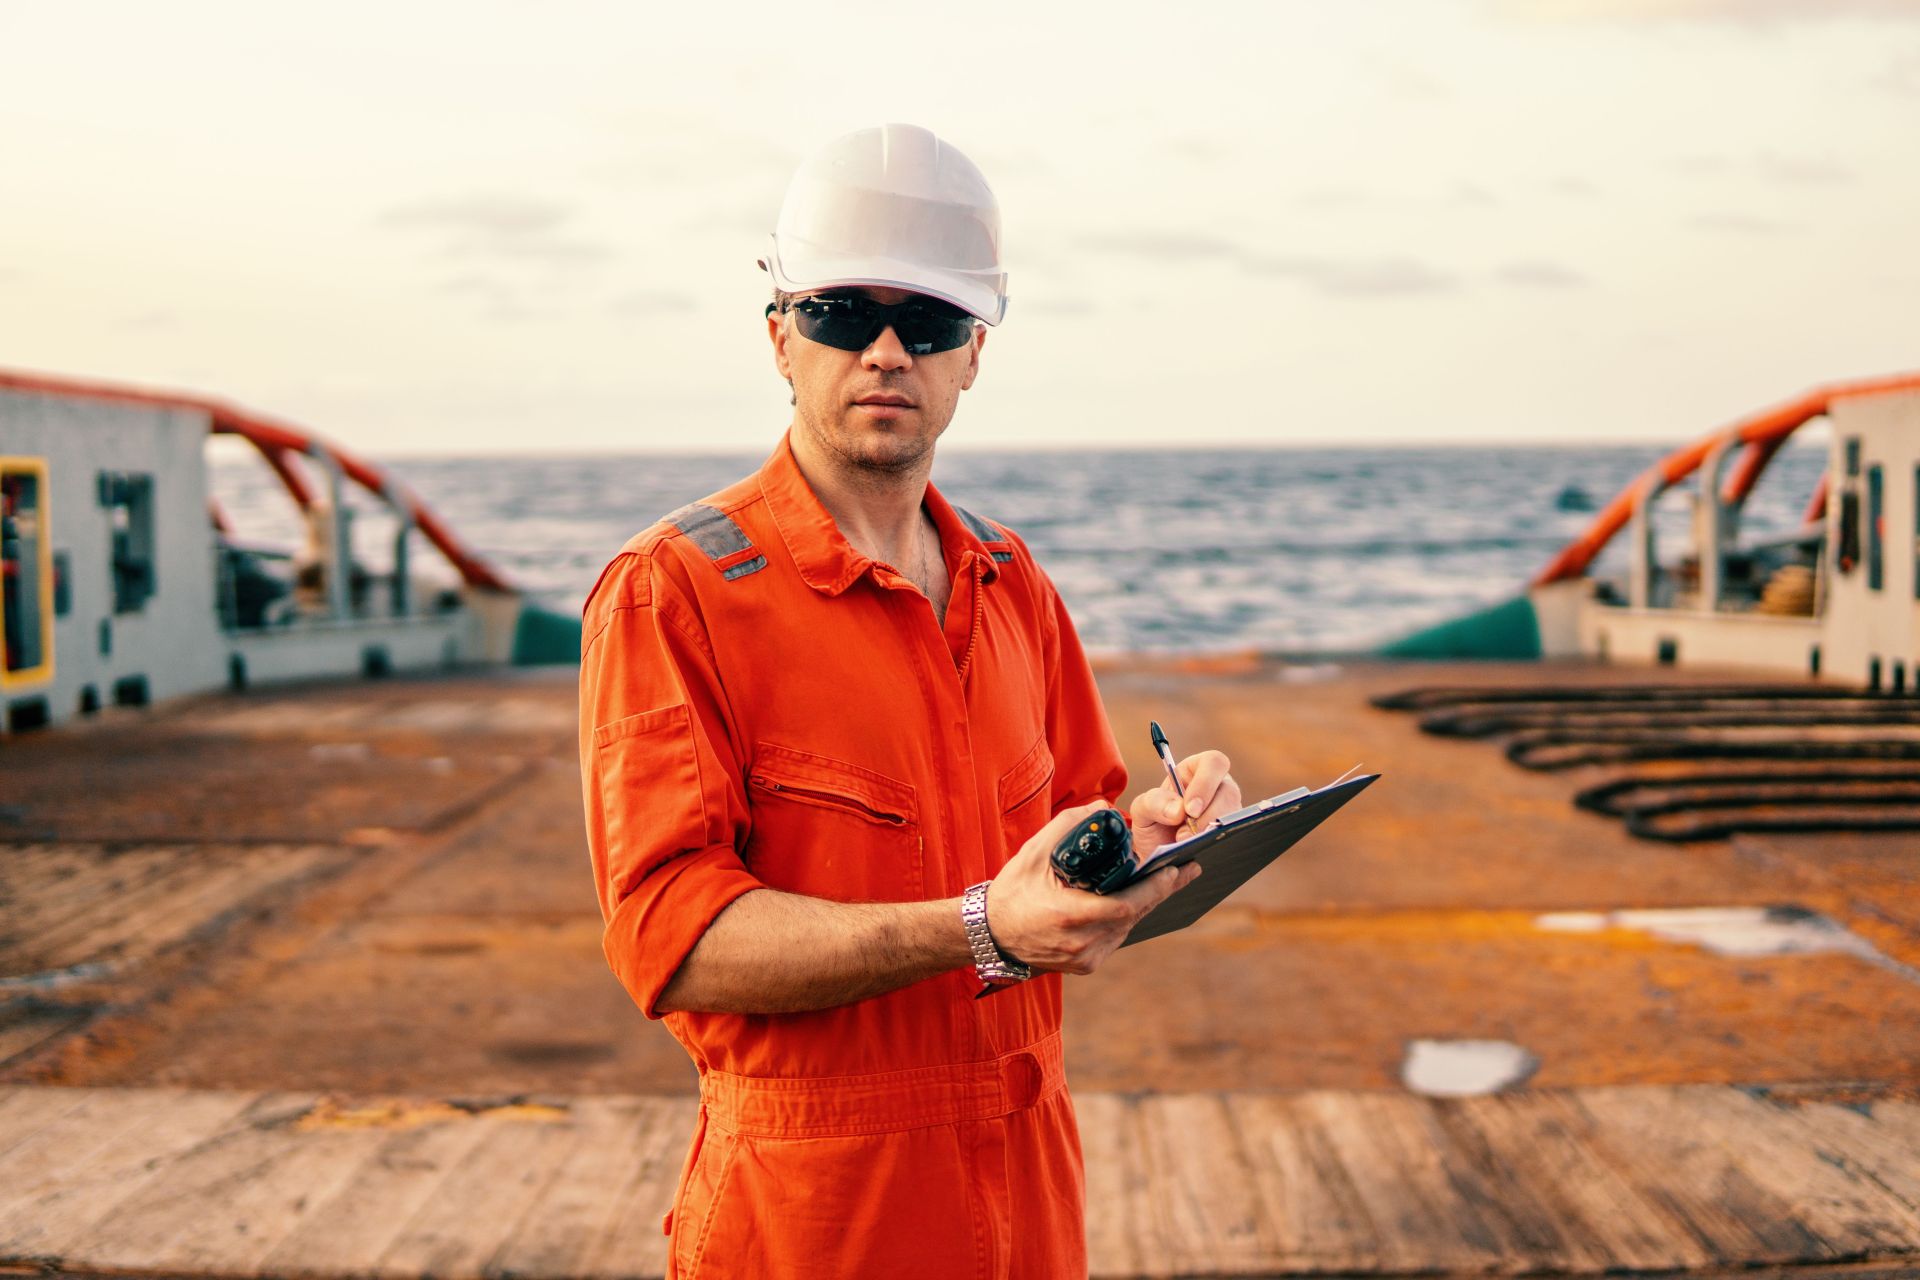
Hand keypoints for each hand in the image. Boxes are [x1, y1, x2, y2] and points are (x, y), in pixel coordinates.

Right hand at [986, 801, 1200, 975]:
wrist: (992, 934)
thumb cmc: (1012, 892)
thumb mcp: (1034, 853)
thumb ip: (1068, 826)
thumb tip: (1101, 808)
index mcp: (1071, 916)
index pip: (1128, 905)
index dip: (1155, 888)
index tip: (1175, 869)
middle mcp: (1082, 943)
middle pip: (1135, 916)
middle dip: (1161, 891)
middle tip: (1186, 871)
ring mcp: (1086, 958)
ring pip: (1128, 928)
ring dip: (1145, 904)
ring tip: (1165, 881)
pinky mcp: (1086, 964)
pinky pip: (1116, 938)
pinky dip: (1127, 918)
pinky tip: (1135, 900)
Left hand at [1128, 749, 1239, 862]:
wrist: (1156, 854)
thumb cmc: (1152, 823)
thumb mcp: (1142, 810)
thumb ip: (1153, 802)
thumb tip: (1178, 809)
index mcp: (1197, 771)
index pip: (1214, 763)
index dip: (1205, 784)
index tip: (1190, 809)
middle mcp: (1218, 788)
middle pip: (1229, 792)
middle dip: (1207, 816)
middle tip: (1183, 835)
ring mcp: (1228, 812)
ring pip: (1235, 817)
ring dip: (1210, 832)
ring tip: (1185, 843)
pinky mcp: (1232, 833)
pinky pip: (1234, 837)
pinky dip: (1217, 845)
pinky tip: (1199, 851)